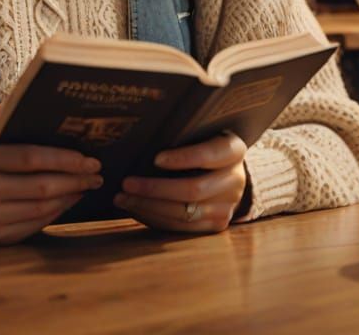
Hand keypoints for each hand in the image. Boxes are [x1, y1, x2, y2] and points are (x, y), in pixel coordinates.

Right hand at [0, 103, 102, 244]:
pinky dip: (54, 213)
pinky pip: (32, 226)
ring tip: (86, 185)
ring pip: (40, 208)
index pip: (29, 158)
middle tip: (96, 173)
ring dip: (69, 197)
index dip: (62, 158)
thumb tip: (34, 94)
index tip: (87, 157)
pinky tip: (67, 201)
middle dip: (75, 179)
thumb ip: (2, 112)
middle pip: (40, 186)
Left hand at [113, 132, 247, 233]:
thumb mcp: (200, 131)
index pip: (209, 154)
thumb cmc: (202, 141)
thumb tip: (143, 138)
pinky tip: (136, 209)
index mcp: (233, 149)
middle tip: (127, 183)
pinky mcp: (217, 224)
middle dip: (155, 188)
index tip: (155, 159)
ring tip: (123, 198)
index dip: (183, 158)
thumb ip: (181, 133)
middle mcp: (235, 180)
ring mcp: (228, 206)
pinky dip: (155, 218)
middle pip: (193, 189)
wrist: (226, 168)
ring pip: (185, 213)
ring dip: (149, 207)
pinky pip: (183, 227)